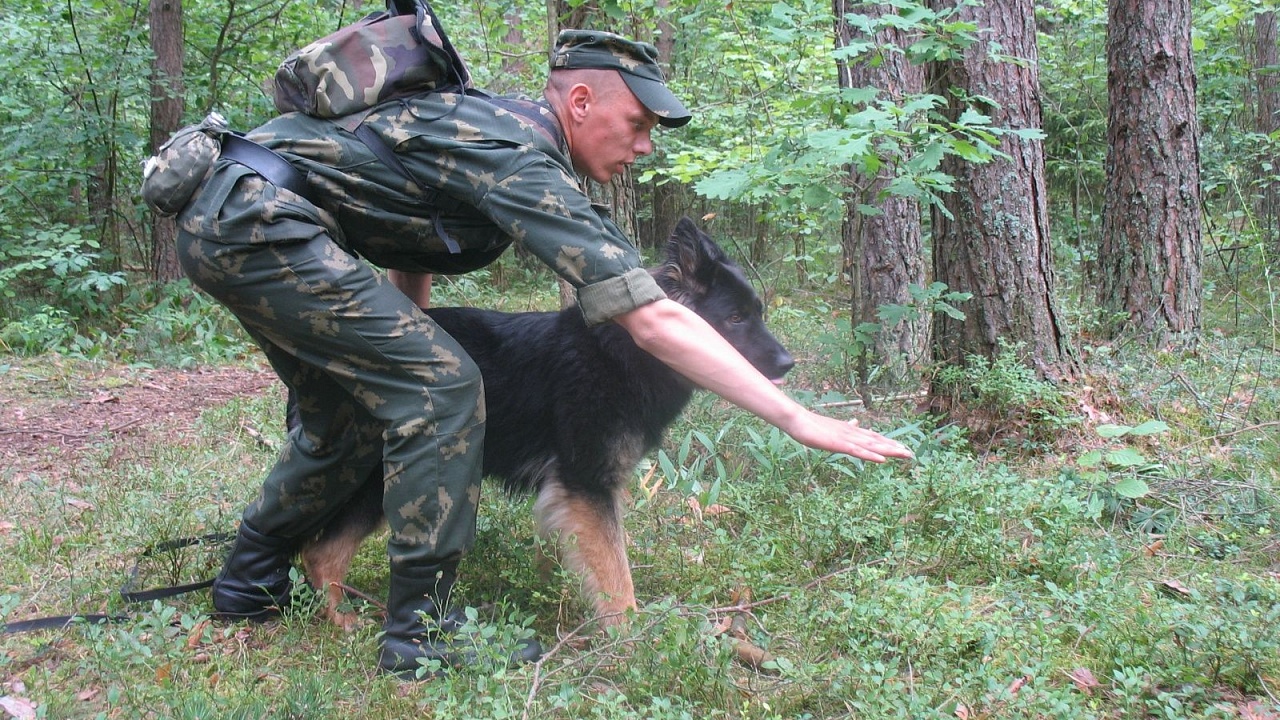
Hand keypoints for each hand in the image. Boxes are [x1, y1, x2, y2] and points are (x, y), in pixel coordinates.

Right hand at [784, 412, 912, 462]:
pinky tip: (882, 459)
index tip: (902, 447)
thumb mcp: (832, 427)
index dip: (888, 442)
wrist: (798, 420)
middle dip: (894, 447)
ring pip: (872, 446)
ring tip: (904, 454)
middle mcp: (852, 433)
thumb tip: (857, 422)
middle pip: (877, 441)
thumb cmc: (811, 425)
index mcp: (851, 431)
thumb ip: (845, 427)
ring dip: (889, 450)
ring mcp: (846, 438)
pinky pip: (858, 451)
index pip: (873, 437)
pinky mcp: (839, 444)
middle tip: (911, 454)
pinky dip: (871, 455)